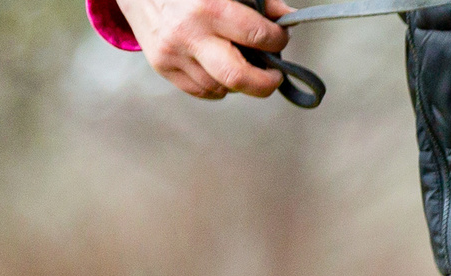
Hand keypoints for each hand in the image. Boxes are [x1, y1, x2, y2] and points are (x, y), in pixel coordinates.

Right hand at [113, 0, 293, 99]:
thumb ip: (258, 2)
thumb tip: (288, 18)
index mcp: (208, 8)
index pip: (258, 36)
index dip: (278, 39)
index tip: (279, 37)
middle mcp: (189, 34)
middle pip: (240, 78)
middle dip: (266, 82)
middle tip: (274, 75)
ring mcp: (173, 54)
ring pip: (223, 88)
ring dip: (240, 81)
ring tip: (240, 61)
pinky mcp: (162, 66)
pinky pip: (202, 91)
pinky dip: (218, 84)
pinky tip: (217, 66)